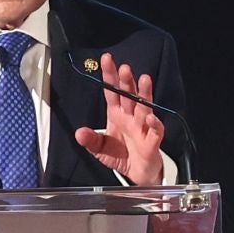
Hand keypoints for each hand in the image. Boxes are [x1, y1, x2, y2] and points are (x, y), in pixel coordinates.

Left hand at [73, 52, 165, 185]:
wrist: (137, 172)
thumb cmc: (121, 155)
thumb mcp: (100, 149)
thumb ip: (90, 140)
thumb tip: (78, 133)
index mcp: (117, 114)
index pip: (112, 92)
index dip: (110, 76)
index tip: (106, 60)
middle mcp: (130, 117)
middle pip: (129, 95)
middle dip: (127, 81)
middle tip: (124, 68)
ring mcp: (143, 127)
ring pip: (145, 107)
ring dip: (144, 93)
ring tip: (144, 80)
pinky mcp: (152, 140)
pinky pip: (155, 130)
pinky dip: (153, 123)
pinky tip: (150, 117)